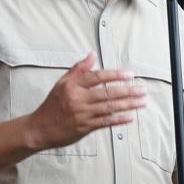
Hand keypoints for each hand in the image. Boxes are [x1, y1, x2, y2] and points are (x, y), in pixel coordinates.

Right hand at [24, 53, 145, 150]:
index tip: (129, 75)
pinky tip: (130, 117)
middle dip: (128, 91)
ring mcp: (82, 114)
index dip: (115, 75)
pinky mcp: (85, 128)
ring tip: (141, 102)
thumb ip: (78, 69)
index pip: (97, 77)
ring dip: (128, 105)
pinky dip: (119, 120)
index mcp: (72, 86)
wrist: (40, 128)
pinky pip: (105, 122)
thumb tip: (92, 55)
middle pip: (107, 93)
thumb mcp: (61, 83)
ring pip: (109, 108)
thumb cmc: (52, 106)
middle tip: (142, 89)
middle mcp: (78, 99)